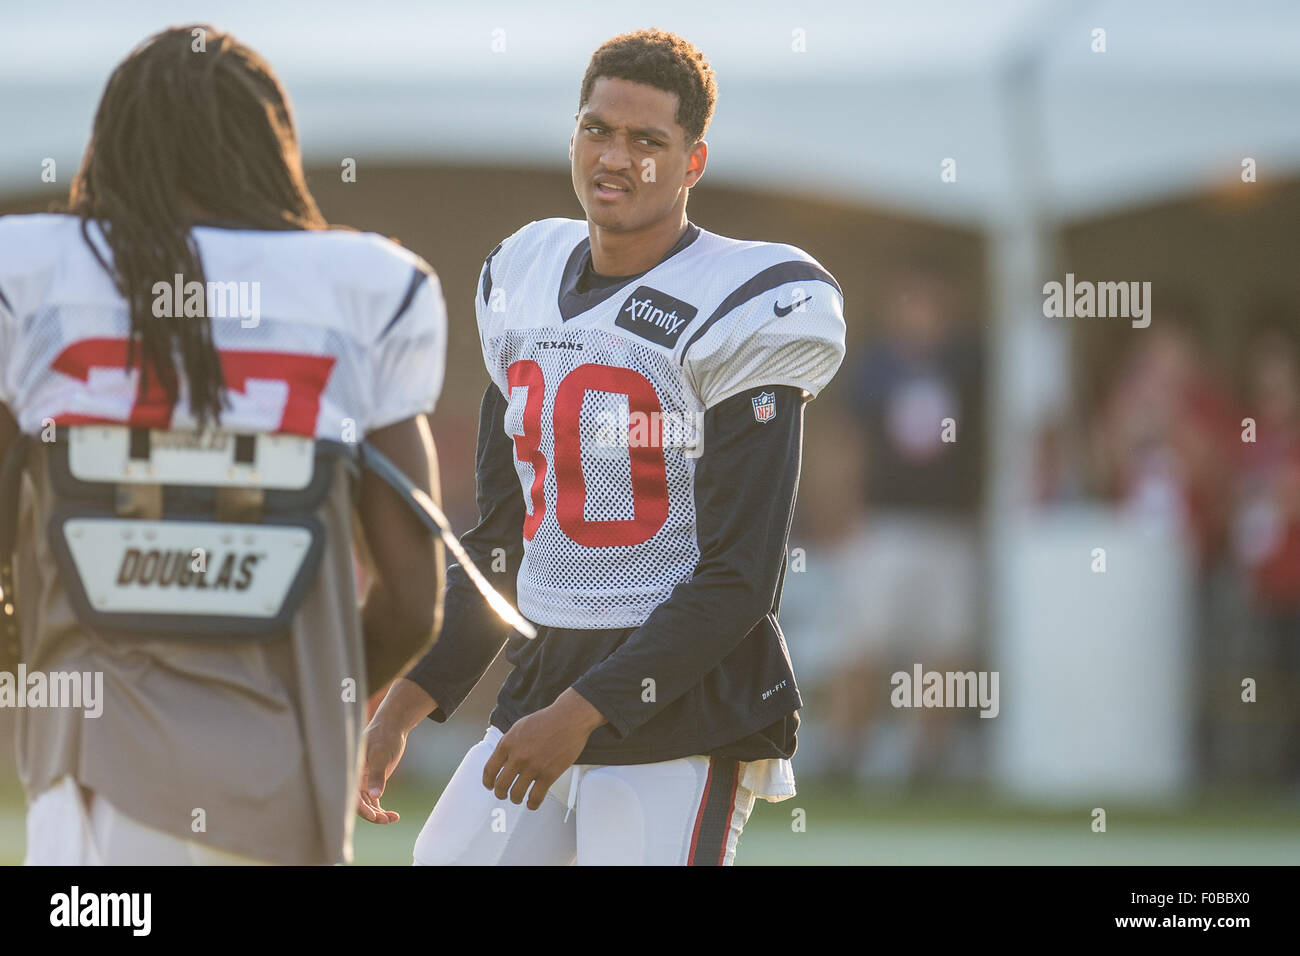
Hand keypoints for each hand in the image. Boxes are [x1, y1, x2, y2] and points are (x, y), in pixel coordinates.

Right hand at [356, 678, 436, 823]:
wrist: (392, 727)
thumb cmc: (384, 737)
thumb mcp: (380, 755)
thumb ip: (377, 775)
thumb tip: (375, 797)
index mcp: (351, 771)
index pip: (351, 796)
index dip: (360, 809)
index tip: (374, 816)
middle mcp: (355, 779)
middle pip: (358, 804)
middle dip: (371, 815)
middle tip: (386, 820)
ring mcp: (363, 782)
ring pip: (367, 805)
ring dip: (378, 814)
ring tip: (393, 818)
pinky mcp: (372, 782)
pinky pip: (374, 801)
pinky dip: (382, 810)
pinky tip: (395, 816)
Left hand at [481, 688, 605, 810]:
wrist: (569, 718)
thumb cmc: (548, 720)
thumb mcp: (520, 727)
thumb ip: (510, 743)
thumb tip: (503, 759)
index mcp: (508, 743)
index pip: (489, 769)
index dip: (487, 781)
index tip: (490, 785)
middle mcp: (518, 757)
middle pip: (501, 785)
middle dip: (500, 793)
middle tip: (502, 794)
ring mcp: (533, 767)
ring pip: (516, 794)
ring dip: (515, 798)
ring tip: (517, 798)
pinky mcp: (548, 775)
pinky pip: (535, 797)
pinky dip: (531, 804)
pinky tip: (532, 802)